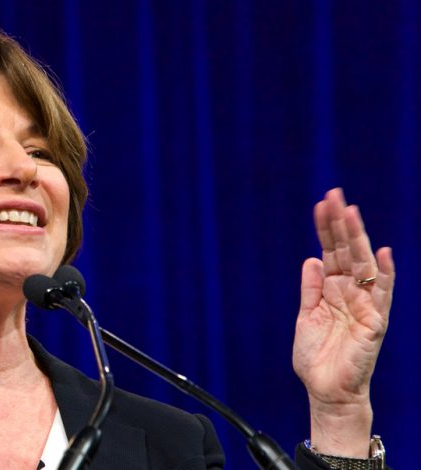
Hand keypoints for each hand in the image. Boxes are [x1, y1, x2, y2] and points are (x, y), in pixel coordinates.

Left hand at [292, 188, 394, 455]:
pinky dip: (384, 274)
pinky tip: (382, 252)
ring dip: (357, 238)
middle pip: (346, 251)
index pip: (330, 251)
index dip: (326, 228)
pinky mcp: (374, 322)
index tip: (322, 202)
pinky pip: (381, 294)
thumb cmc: (317, 358)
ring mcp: (364, 305)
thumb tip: (311, 259)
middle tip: (336, 194)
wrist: (326, 390)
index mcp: (331, 289)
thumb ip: (310, 289)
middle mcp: (350, 292)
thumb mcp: (305, 317)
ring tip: (351, 212)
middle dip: (340, 223)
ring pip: (362, 265)